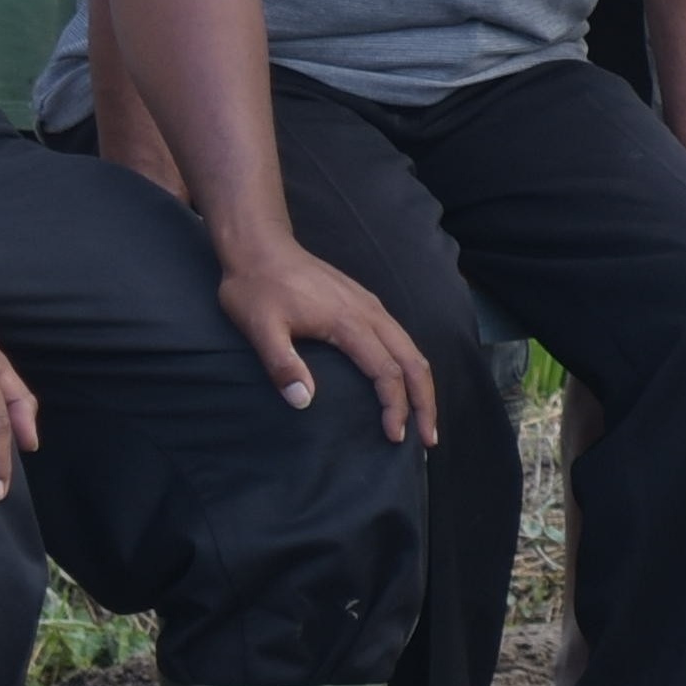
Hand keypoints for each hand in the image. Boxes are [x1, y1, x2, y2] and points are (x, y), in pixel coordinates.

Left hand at [219, 244, 438, 448]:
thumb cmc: (256, 288)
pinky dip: (410, 366)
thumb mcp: (259, 327)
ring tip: (423, 417)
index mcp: (349, 322)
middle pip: (413, 362)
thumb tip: (303, 401)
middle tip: (429, 439)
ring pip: (411, 349)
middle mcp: (370, 313)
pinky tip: (404, 381)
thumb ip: (282, 363)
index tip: (393, 437)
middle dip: (425, 402)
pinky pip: (401, 338)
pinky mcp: (364, 304)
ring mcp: (370, 306)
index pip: (386, 372)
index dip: (395, 407)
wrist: (259, 246)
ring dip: (422, 385)